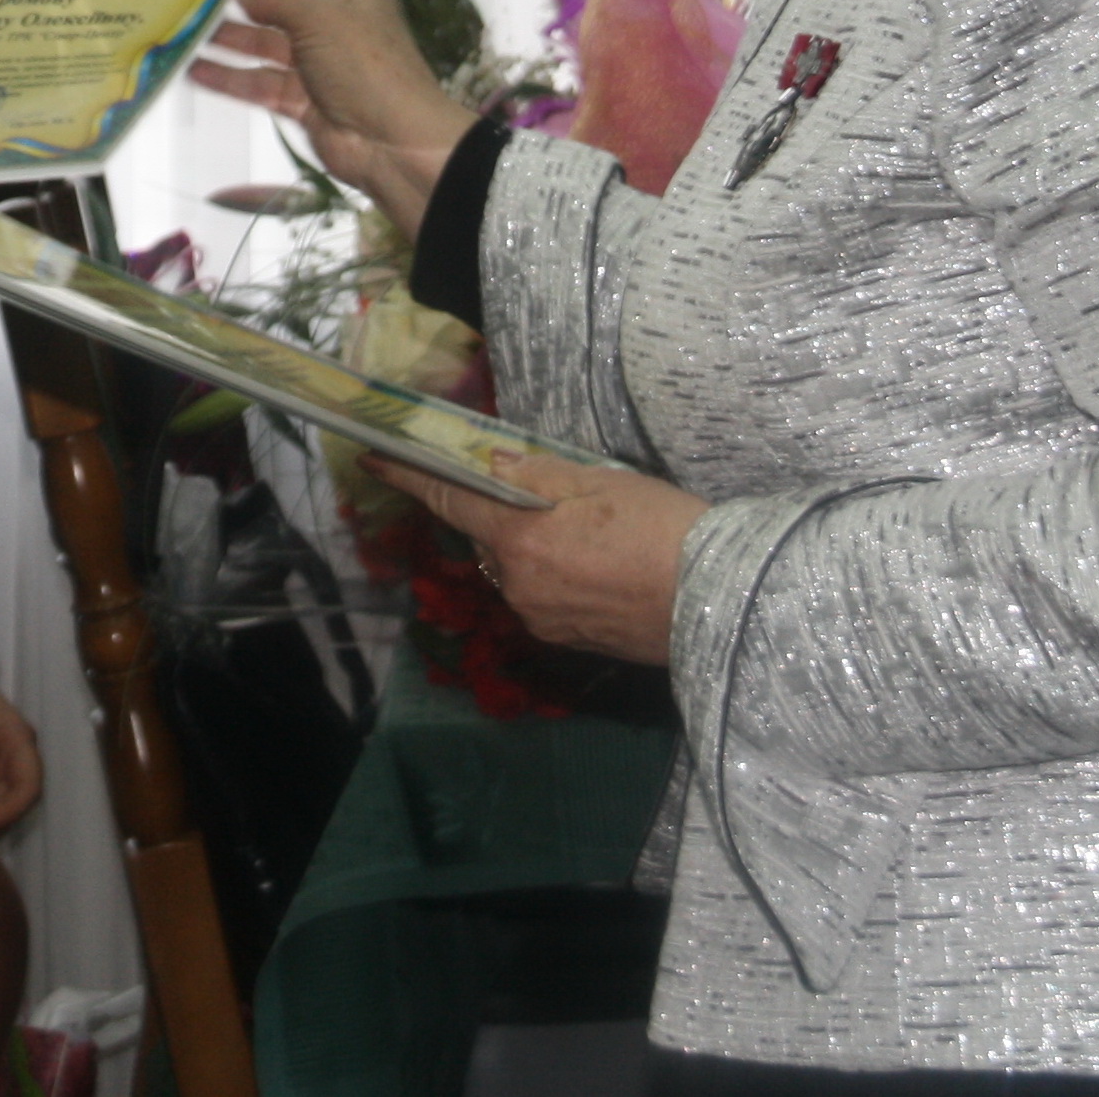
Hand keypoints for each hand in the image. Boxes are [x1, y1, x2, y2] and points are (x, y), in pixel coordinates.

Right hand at [187, 0, 474, 231]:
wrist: (391, 144)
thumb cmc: (369, 68)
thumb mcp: (320, 16)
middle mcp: (339, 27)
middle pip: (292, 3)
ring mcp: (321, 66)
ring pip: (269, 45)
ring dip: (234, 36)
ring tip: (194, 27)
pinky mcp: (304, 101)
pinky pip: (260, 83)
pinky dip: (230, 77)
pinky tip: (198, 70)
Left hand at [362, 450, 708, 664]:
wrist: (724, 601)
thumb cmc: (666, 529)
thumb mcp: (600, 481)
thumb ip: (536, 474)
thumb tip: (486, 464)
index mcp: (520, 539)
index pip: (449, 499)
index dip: (409, 475)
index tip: (374, 457)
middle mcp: (518, 586)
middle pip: (487, 538)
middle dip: (504, 515)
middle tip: (556, 498)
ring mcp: (541, 619)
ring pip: (516, 570)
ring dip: (533, 547)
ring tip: (593, 534)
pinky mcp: (568, 641)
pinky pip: (542, 596)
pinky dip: (556, 575)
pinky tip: (600, 566)